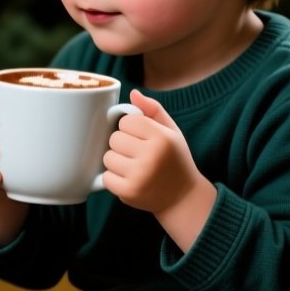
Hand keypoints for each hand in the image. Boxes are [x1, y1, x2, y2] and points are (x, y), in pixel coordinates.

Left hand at [102, 89, 210, 215]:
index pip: (126, 120)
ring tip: (133, 166)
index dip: (130, 128)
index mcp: (162, 137)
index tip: (141, 137)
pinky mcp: (129, 192)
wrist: (183, 197)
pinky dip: (114, 178)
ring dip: (116, 161)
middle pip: (114, 138)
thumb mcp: (171, 131)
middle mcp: (151, 155)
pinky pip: (106, 177)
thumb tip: (132, 93)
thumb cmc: (175, 159)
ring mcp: (139, 175)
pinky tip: (130, 179)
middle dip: (122, 144)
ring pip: (107, 157)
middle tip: (137, 153)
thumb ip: (153, 110)